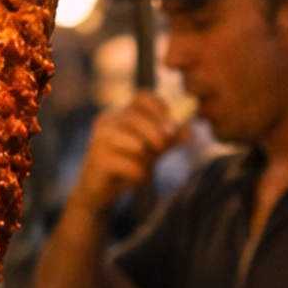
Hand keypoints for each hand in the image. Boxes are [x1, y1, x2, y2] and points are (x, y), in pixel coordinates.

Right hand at [68, 94, 182, 212]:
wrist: (101, 191)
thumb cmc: (127, 164)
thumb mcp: (153, 150)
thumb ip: (171, 139)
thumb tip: (190, 132)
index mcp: (121, 112)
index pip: (143, 97)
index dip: (161, 109)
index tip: (170, 127)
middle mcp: (107, 120)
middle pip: (139, 119)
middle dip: (157, 135)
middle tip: (163, 149)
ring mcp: (99, 139)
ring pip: (136, 143)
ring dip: (147, 158)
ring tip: (144, 167)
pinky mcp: (98, 159)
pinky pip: (129, 164)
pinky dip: (138, 173)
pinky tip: (135, 179)